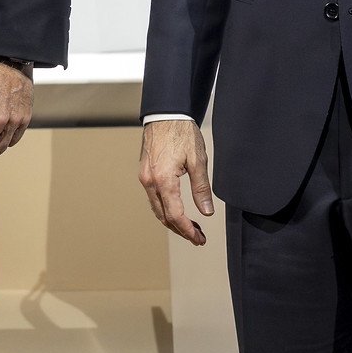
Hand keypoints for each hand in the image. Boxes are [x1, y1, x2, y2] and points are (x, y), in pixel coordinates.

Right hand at [138, 119, 214, 245]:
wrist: (165, 113)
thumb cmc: (182, 133)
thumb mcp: (197, 160)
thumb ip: (201, 188)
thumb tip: (206, 212)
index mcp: (163, 180)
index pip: (175, 215)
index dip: (188, 230)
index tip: (199, 239)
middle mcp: (150, 182)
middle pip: (163, 216)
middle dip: (180, 230)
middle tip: (198, 237)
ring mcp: (145, 177)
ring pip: (157, 208)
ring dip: (172, 220)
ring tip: (191, 227)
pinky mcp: (145, 172)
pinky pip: (153, 197)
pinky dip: (165, 208)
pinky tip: (177, 210)